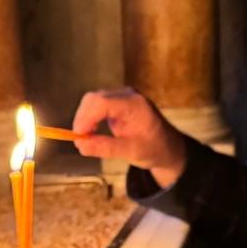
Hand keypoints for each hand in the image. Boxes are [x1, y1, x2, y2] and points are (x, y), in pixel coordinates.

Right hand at [72, 88, 188, 188]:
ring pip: (93, 100)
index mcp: (135, 105)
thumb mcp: (130, 152)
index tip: (78, 136)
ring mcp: (123, 96)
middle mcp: (128, 95)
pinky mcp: (118, 101)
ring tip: (86, 138)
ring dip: (85, 118)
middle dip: (83, 118)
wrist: (168, 146)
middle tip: (80, 140)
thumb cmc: (153, 149)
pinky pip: (97, 104)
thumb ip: (105, 148)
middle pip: (94, 98)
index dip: (85, 118)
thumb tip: (80, 144)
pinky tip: (92, 131)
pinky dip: (90, 117)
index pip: (102, 103)